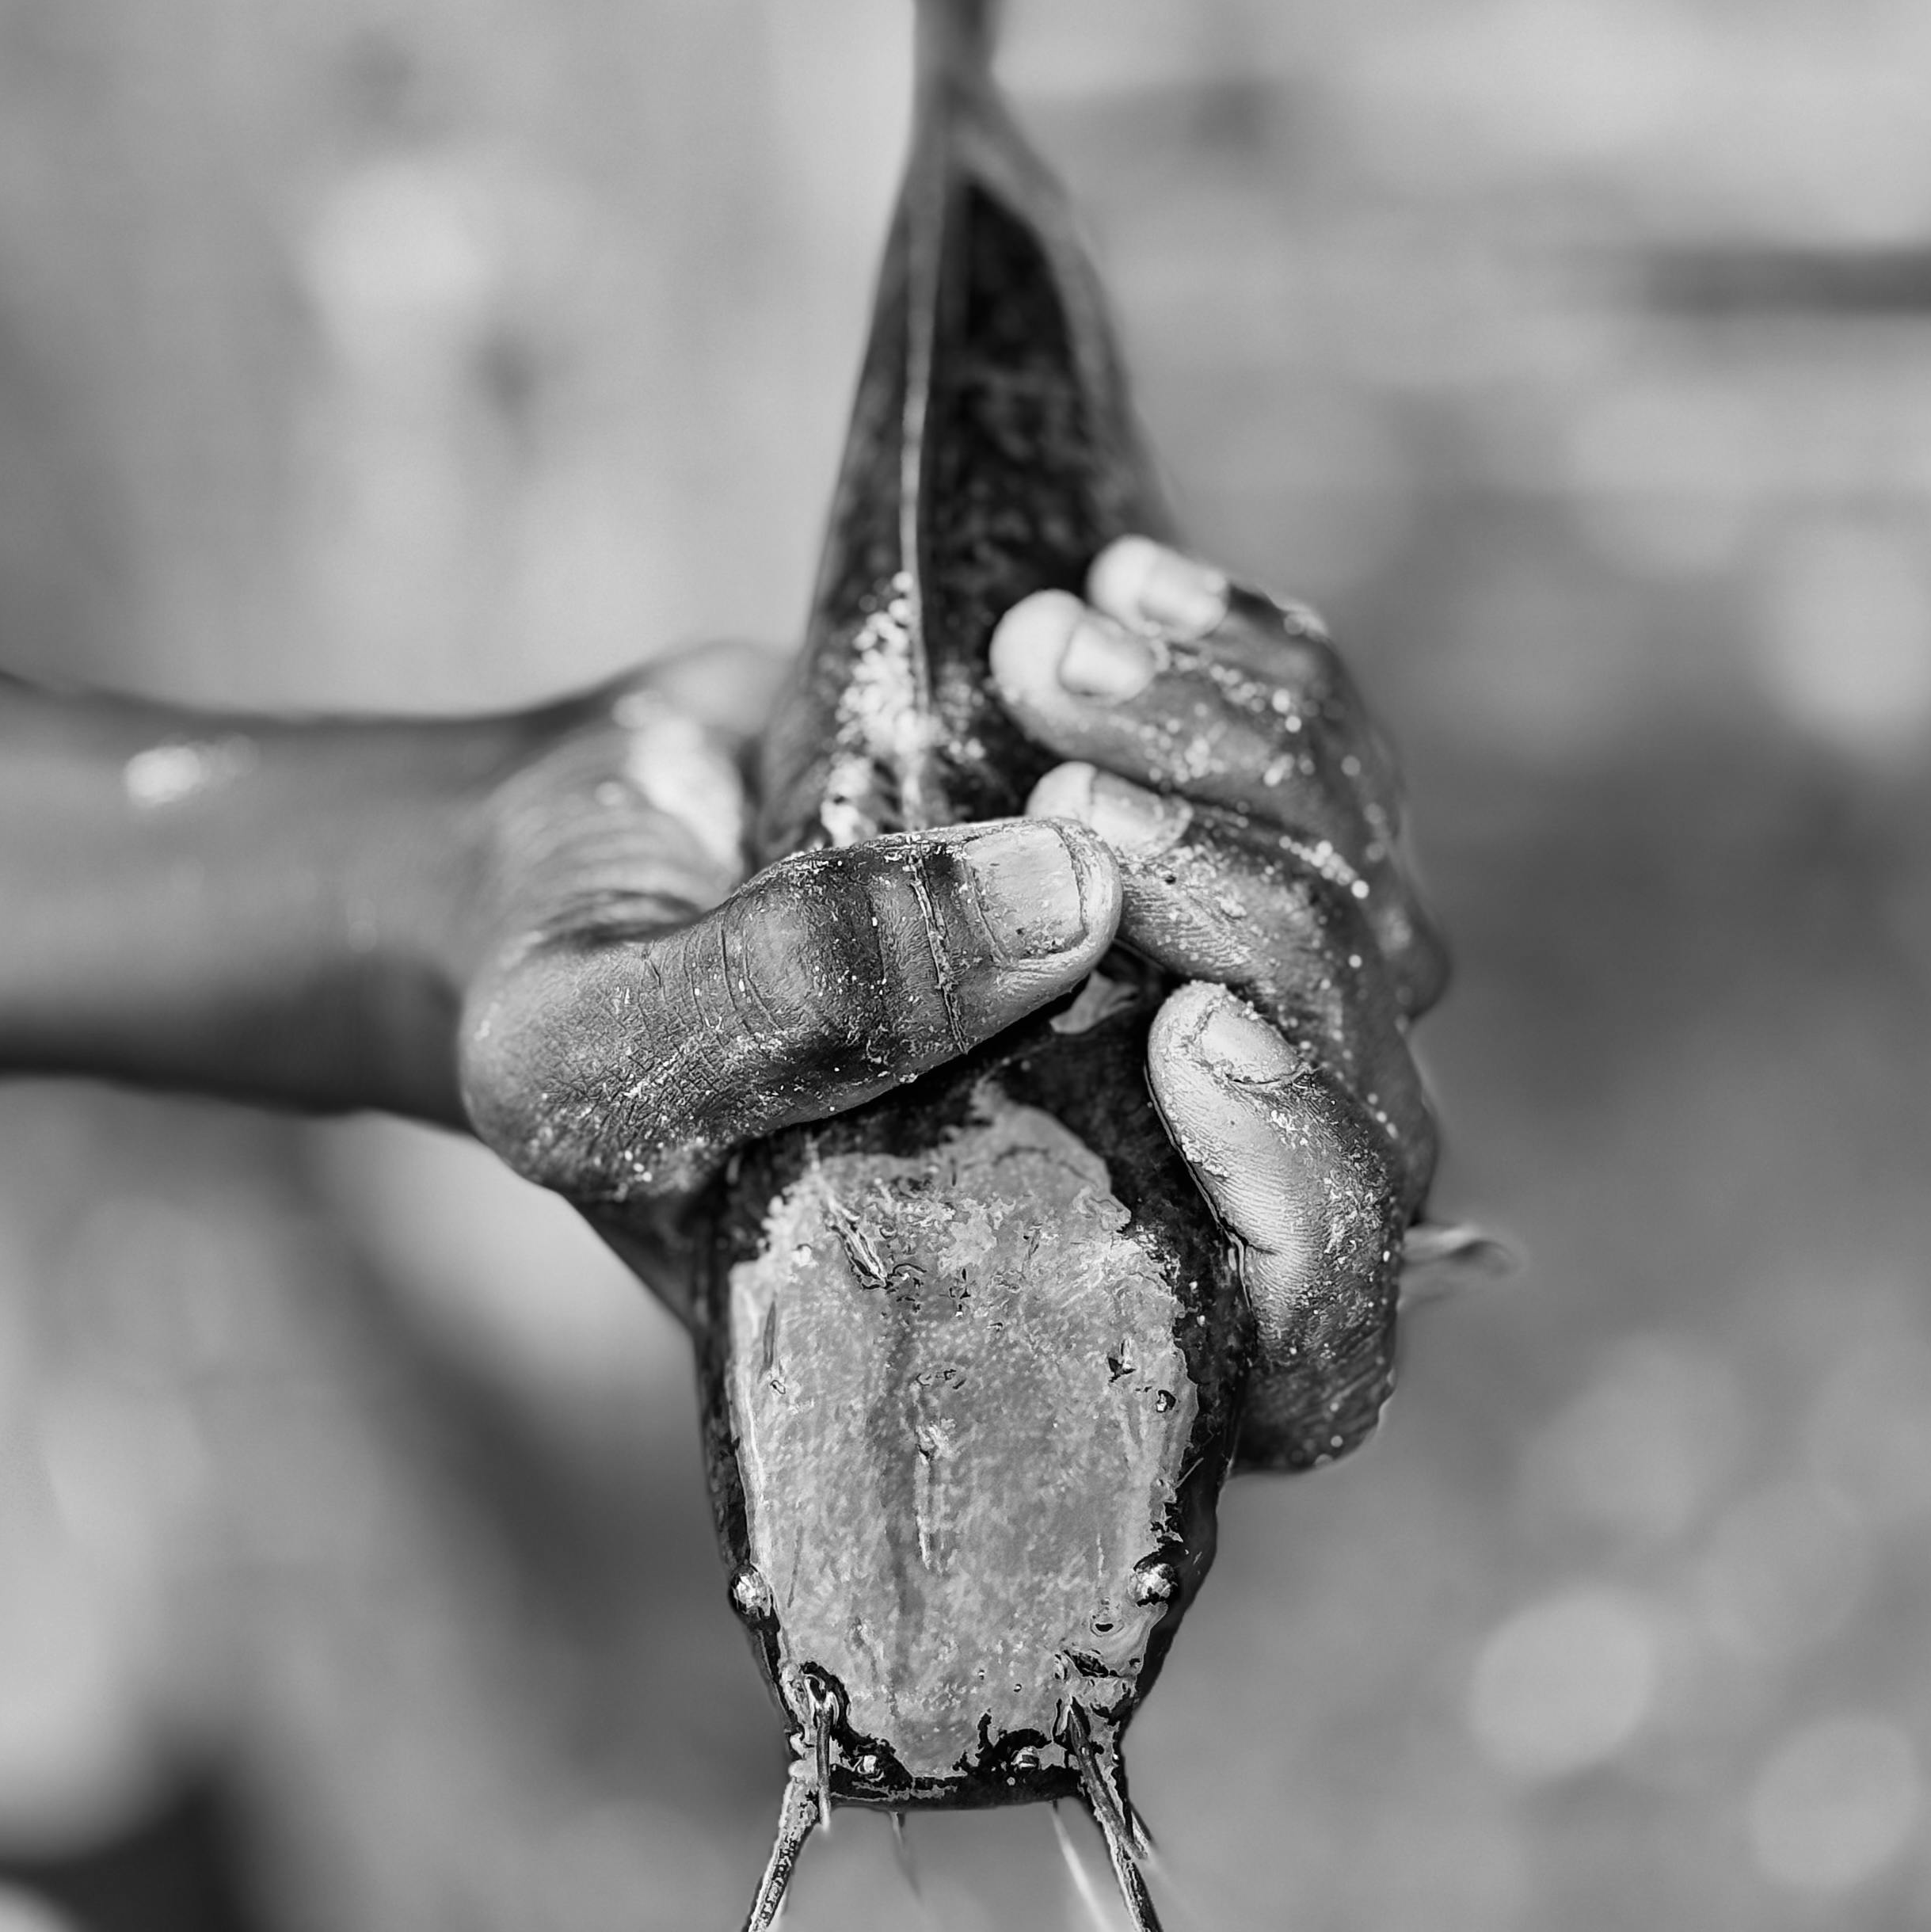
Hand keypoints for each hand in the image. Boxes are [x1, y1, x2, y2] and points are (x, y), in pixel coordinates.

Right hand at [460, 540, 1454, 1472]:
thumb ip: (794, 1009)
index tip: (1190, 1035)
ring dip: (1249, 757)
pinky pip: (1327, 772)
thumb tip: (1066, 899)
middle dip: (1257, 920)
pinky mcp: (1197, 861)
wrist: (563, 856)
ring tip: (1047, 647)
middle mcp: (1154, 1183)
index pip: (1304, 1350)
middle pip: (1371, 1107)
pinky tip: (1122, 581)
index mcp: (1041, 1303)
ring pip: (1369, 917)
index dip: (1311, 1214)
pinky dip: (1253, 666)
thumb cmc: (559, 1001)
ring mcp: (1196, 1017)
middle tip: (1060, 786)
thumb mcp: (594, 1046)